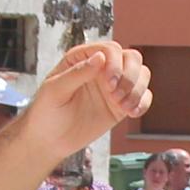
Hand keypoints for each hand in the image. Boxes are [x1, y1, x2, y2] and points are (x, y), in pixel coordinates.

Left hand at [20, 39, 148, 166]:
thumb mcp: (55, 90)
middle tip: (116, 96)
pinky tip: (131, 113)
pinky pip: (143, 97)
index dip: (115, 64)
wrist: (49, 140)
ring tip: (123, 107)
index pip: (110, 50)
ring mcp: (113, 86)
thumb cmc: (46, 112)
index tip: (109, 84)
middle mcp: (101, 69)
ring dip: (137, 90)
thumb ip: (77, 73)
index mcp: (82, 59)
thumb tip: (100, 57)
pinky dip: (143, 103)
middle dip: (130, 76)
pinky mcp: (121, 105)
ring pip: (141, 75)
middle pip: (132, 58)